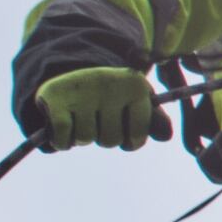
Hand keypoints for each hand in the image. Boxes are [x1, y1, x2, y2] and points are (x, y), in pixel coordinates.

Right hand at [32, 64, 166, 151]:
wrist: (70, 78)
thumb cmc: (112, 97)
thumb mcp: (135, 103)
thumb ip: (153, 121)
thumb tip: (166, 136)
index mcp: (136, 85)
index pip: (139, 133)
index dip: (131, 141)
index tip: (126, 134)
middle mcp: (110, 83)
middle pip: (110, 140)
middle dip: (103, 138)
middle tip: (98, 120)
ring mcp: (82, 89)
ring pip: (86, 138)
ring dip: (81, 138)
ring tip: (80, 119)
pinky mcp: (55, 97)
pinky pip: (64, 138)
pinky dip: (61, 142)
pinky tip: (63, 129)